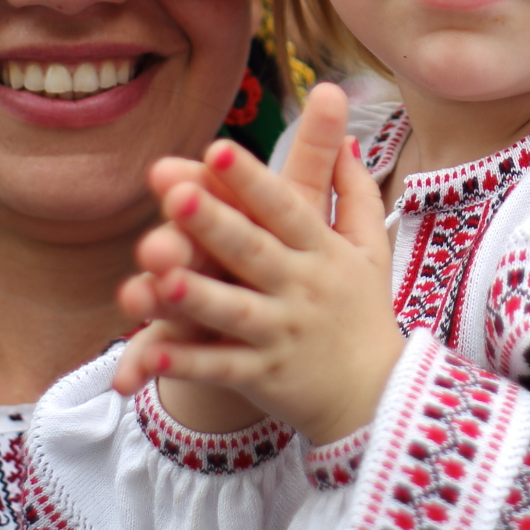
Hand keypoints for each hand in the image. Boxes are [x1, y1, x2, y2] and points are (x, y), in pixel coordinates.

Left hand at [113, 84, 399, 445]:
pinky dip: (188, 364)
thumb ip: (356, 191)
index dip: (252, 181)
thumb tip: (347, 134)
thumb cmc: (364, 311)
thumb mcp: (371, 248)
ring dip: (197, 294)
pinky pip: (222, 369)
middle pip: (253, 252)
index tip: (217, 148)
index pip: (286, 209)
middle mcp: (301, 288)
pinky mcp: (265, 376)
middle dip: (215, 224)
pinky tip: (152, 352)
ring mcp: (281, 334)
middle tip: (176, 194)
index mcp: (321, 251)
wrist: (377, 395)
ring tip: (156, 273)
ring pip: (234, 311)